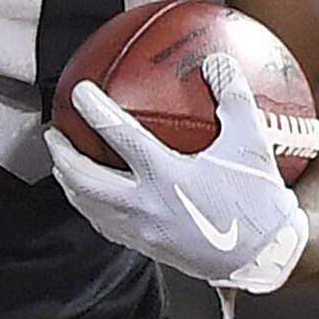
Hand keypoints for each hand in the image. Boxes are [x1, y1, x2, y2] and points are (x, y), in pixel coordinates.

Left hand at [49, 57, 307, 291]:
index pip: (118, 136)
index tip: (79, 91)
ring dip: (70, 183)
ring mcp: (143, 230)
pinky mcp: (147, 247)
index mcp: (167, 177)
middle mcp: (147, 206)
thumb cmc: (259, 200)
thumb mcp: (252, 141)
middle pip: (84, 179)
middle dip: (62, 155)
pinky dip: (91, 207)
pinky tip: (94, 198)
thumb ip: (232, 96)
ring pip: (89, 206)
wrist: (264, 257)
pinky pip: (107, 225)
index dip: (94, 110)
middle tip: (54, 133)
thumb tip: (217, 61)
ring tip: (63, 165)